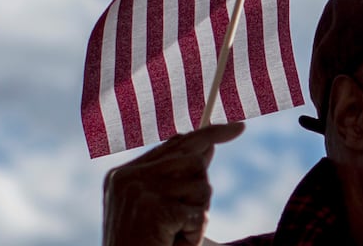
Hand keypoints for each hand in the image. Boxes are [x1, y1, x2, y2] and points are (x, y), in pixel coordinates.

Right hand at [102, 122, 244, 245]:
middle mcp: (128, 177)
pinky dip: (194, 233)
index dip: (211, 133)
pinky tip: (172, 244)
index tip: (239, 128)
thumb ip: (178, 177)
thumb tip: (208, 146)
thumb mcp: (160, 209)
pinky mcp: (153, 210)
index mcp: (123, 174)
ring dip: (198, 215)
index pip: (176, 143)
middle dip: (201, 193)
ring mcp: (138, 191)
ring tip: (173, 236)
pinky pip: (198, 213)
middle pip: (194, 161)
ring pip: (201, 184)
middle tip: (182, 224)